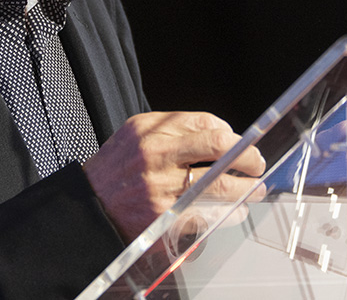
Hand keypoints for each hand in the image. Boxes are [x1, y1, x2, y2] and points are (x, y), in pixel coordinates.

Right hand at [83, 111, 265, 241]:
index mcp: (152, 132)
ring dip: (244, 190)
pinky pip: (206, 216)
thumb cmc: (118, 167)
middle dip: (247, 159)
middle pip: (219, 150)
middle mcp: (157, 158)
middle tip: (256, 165)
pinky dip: (225, 215)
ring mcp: (161, 191)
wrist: (90, 204)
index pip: (207, 125)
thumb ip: (175, 129)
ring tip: (253, 191)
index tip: (241, 143)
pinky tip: (233, 212)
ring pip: (219, 187)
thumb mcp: (137, 133)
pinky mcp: (163, 220)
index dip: (232, 135)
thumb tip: (221, 133)